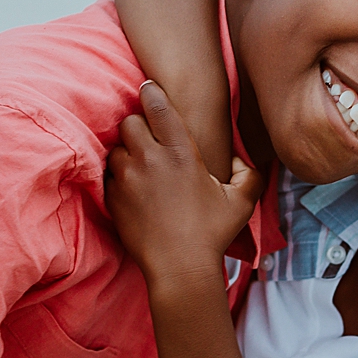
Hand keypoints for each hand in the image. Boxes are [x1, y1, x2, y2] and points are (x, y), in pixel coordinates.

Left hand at [107, 80, 263, 285]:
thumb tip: (241, 159)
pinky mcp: (113, 199)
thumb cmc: (213, 233)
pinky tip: (133, 188)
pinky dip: (119, 177)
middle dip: (138, 126)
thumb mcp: (242, 201)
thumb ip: (248, 172)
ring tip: (141, 166)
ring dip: (127, 152)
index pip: (157, 105)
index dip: (151, 92)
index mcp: (180, 151)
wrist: (180, 269)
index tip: (149, 89)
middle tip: (149, 139)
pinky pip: (109, 175)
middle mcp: (149, 159)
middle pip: (129, 121)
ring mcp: (127, 179)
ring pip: (116, 148)